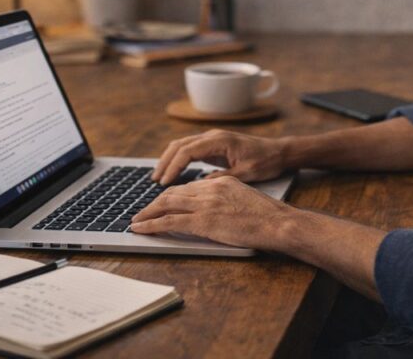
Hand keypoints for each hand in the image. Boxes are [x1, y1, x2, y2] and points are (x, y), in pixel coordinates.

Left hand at [130, 176, 290, 249]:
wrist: (277, 222)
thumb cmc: (268, 216)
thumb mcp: (245, 199)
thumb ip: (228, 199)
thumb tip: (217, 209)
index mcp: (221, 182)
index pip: (189, 187)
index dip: (172, 196)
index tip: (162, 203)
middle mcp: (210, 188)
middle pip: (174, 193)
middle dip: (154, 203)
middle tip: (142, 212)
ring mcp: (205, 204)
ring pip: (166, 204)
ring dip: (147, 213)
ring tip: (135, 221)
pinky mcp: (202, 221)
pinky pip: (169, 221)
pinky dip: (150, 224)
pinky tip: (140, 229)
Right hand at [153, 129, 289, 184]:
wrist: (279, 152)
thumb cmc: (266, 161)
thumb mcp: (246, 173)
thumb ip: (223, 178)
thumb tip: (201, 185)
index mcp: (220, 140)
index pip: (187, 151)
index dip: (173, 167)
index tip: (164, 182)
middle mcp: (213, 136)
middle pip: (179, 145)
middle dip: (165, 162)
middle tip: (154, 181)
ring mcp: (212, 139)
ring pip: (182, 146)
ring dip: (168, 160)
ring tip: (158, 178)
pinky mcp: (214, 146)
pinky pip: (190, 150)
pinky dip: (178, 159)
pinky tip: (173, 173)